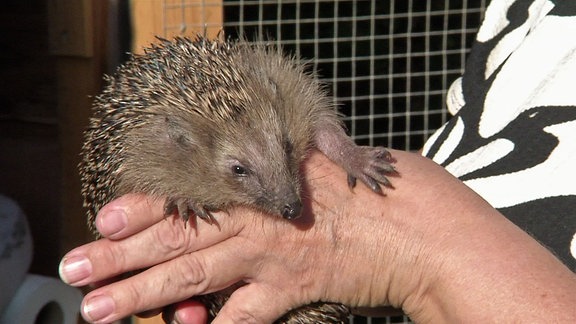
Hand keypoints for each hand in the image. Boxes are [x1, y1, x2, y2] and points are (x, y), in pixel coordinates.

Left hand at [59, 150, 575, 322]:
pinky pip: (242, 318)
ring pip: (194, 277)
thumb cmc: (366, 186)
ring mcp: (270, 257)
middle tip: (75, 270)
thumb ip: (273, 168)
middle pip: (176, 238)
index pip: (189, 193)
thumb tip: (237, 179)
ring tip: (98, 309)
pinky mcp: (293, 290)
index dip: (143, 206)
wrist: (415, 226)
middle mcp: (255, 219)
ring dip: (142, 294)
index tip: (103, 218)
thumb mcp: (316, 158)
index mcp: (257, 182)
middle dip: (120, 256)